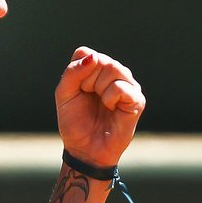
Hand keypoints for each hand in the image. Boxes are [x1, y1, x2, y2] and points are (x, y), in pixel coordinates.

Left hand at [54, 46, 144, 167]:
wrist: (85, 149)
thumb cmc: (75, 122)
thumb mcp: (64, 94)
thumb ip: (73, 72)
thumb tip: (94, 58)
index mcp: (97, 69)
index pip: (86, 53)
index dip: (78, 72)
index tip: (78, 91)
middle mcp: (115, 73)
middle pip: (100, 59)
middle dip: (88, 82)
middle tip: (90, 99)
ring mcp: (128, 84)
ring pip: (113, 68)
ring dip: (99, 89)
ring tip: (102, 105)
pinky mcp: (137, 99)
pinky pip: (121, 87)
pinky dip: (109, 98)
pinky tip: (111, 109)